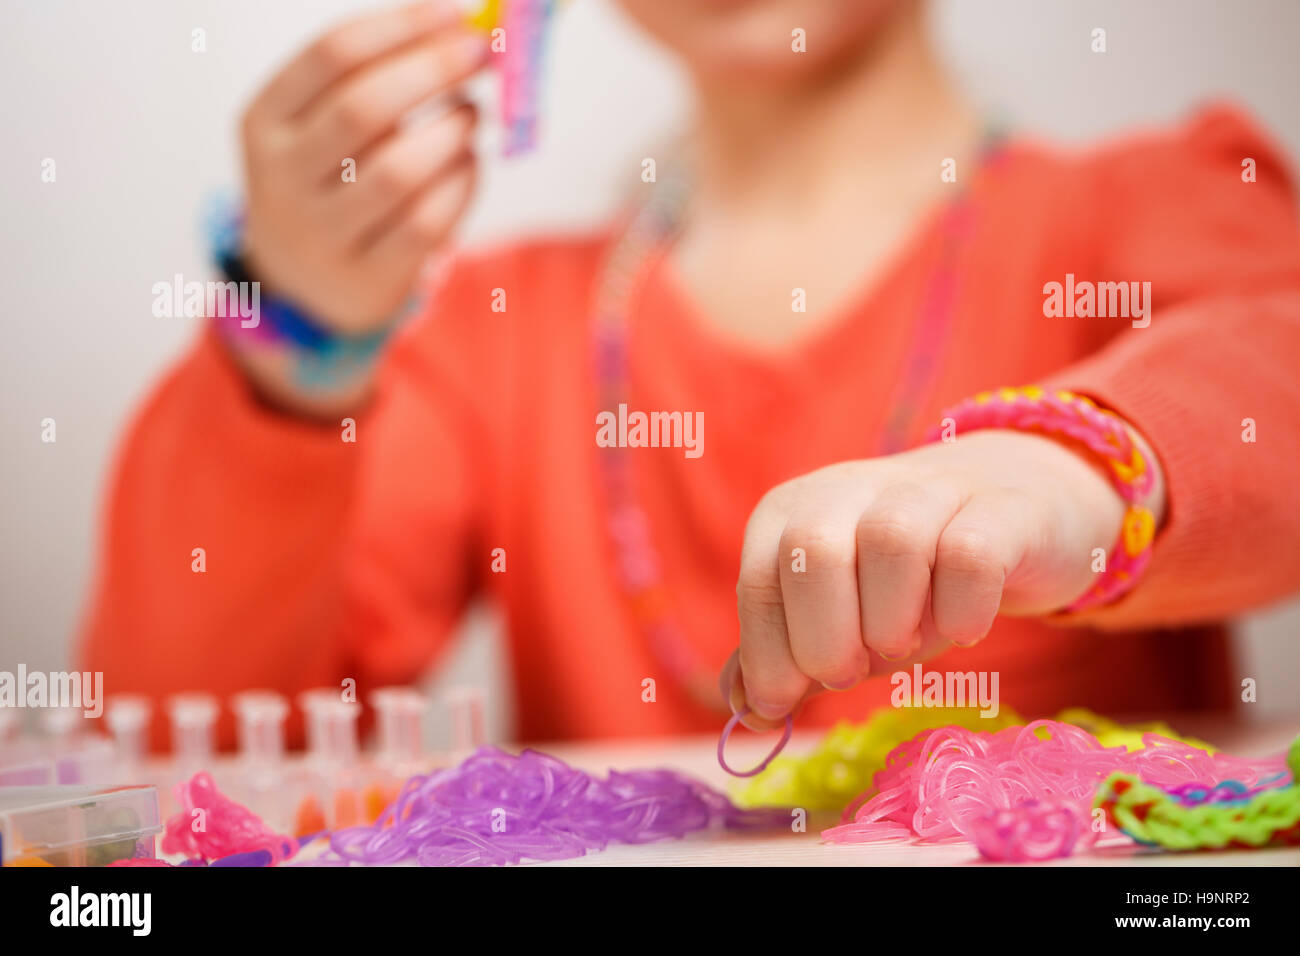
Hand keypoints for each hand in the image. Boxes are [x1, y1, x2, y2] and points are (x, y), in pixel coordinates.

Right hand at [238, 2, 488, 330]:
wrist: (307, 284)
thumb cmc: (329, 180)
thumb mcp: (321, 125)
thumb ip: (374, 75)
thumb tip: (456, 24)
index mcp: (264, 119)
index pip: (332, 54)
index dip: (402, 26)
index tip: (455, 13)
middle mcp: (282, 176)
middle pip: (364, 108)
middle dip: (433, 71)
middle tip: (479, 54)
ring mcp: (321, 233)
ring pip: (399, 171)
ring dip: (452, 132)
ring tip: (472, 115)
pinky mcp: (365, 276)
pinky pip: (427, 223)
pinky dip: (462, 183)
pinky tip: (469, 163)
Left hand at [722, 429, 1164, 728]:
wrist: (1008, 507)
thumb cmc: (905, 578)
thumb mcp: (836, 615)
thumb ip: (784, 655)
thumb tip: (745, 711)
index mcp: (792, 512)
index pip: (758, 583)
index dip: (768, 656)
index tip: (788, 701)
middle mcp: (850, 488)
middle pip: (813, 551)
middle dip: (824, 637)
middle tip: (851, 671)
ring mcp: (928, 489)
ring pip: (892, 542)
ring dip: (890, 620)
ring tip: (902, 646)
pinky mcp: (999, 509)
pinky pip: (972, 554)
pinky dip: (962, 606)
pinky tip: (965, 630)